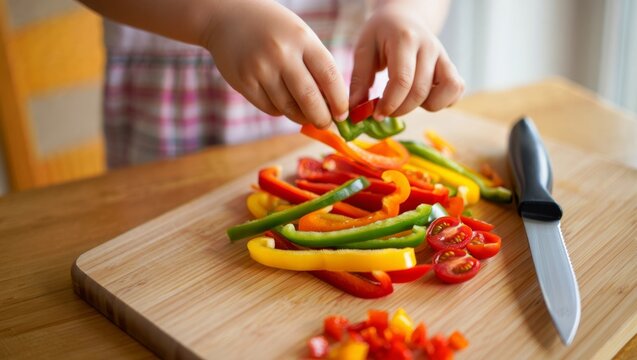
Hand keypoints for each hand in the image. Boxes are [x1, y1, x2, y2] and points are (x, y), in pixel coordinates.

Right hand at [204, 0, 347, 127]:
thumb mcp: (299, 35)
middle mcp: (281, 53)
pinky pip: (270, 108)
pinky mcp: (244, 82)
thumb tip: (331, 105)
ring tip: (305, 114)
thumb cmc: (273, 29)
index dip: (339, 101)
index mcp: (302, 39)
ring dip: (300, 116)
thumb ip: (316, 65)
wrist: (228, 17)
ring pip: (289, 108)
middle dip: (322, 118)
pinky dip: (280, 111)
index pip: (329, 76)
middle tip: (325, 124)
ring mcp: (260, 68)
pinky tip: (282, 102)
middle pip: (309, 99)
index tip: (342, 114)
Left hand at [349, 1, 463, 118]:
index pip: (402, 80)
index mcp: (405, 40)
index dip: (389, 104)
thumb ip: (359, 81)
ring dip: (424, 107)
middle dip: (400, 109)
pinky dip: (442, 102)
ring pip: (446, 92)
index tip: (376, 114)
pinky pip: (456, 91)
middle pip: (420, 91)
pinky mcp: (452, 67)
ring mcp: (444, 57)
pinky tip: (423, 99)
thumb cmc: (381, 34)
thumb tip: (355, 113)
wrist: (404, 18)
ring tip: (406, 101)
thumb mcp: (364, 50)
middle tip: (384, 111)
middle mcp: (429, 47)